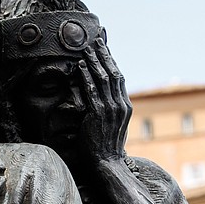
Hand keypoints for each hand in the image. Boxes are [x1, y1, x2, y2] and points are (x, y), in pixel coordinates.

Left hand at [78, 40, 131, 162]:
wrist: (106, 163)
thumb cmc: (104, 147)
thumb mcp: (110, 126)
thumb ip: (107, 111)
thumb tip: (99, 101)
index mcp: (124, 106)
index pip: (118, 78)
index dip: (111, 62)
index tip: (104, 48)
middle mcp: (120, 104)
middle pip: (113, 73)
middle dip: (104, 55)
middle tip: (96, 39)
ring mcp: (110, 109)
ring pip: (103, 78)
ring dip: (94, 60)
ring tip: (86, 46)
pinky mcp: (98, 114)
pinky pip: (91, 90)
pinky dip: (86, 76)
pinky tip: (80, 65)